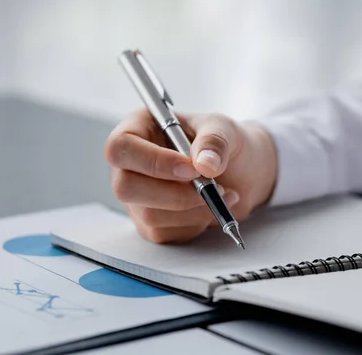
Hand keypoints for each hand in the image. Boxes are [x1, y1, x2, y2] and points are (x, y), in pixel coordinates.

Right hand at [105, 109, 277, 243]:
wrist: (240, 171)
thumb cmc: (221, 142)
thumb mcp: (224, 128)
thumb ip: (215, 141)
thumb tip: (205, 164)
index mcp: (136, 129)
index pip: (121, 148)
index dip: (153, 162)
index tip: (192, 169)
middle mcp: (129, 165)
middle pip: (126, 187)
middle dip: (174, 194)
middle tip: (211, 187)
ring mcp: (137, 197)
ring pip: (150, 215)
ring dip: (193, 209)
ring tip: (222, 193)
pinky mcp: (150, 223)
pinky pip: (166, 232)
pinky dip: (195, 222)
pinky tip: (212, 206)